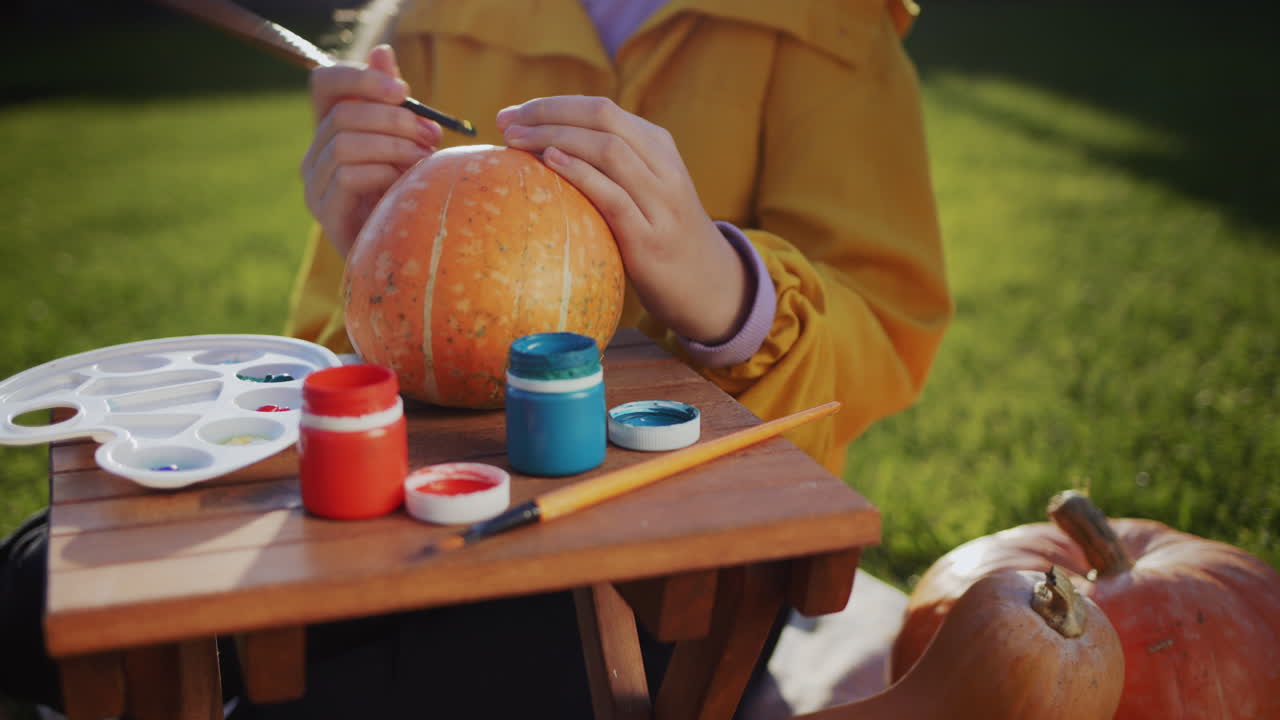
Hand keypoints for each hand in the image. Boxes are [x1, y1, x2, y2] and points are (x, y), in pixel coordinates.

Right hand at [301, 45, 442, 256]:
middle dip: (395, 120)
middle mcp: (314, 156)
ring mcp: (315, 186)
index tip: (403, 91)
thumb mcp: (407, 143)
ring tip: (422, 163)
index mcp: (330, 131)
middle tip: (431, 135)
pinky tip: (403, 185)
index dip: (359, 78)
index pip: (324, 84)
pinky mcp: (327, 213)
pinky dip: (382, 173)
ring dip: (394, 147)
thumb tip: (382, 52)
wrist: (407, 257)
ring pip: (346, 144)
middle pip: (343, 115)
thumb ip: (393, 103)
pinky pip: (348, 176)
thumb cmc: (409, 196)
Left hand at [497, 96, 749, 344]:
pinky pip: (613, 196)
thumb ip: (611, 166)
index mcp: (659, 147)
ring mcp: (661, 202)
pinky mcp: (650, 239)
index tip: (511, 114)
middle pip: (603, 117)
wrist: (710, 286)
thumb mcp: (647, 189)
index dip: (552, 104)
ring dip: (555, 138)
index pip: (601, 108)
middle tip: (505, 123)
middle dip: (548, 113)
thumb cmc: (663, 236)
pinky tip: (550, 163)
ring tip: (517, 142)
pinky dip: (580, 174)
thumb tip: (542, 148)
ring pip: (608, 150)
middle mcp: (664, 167)